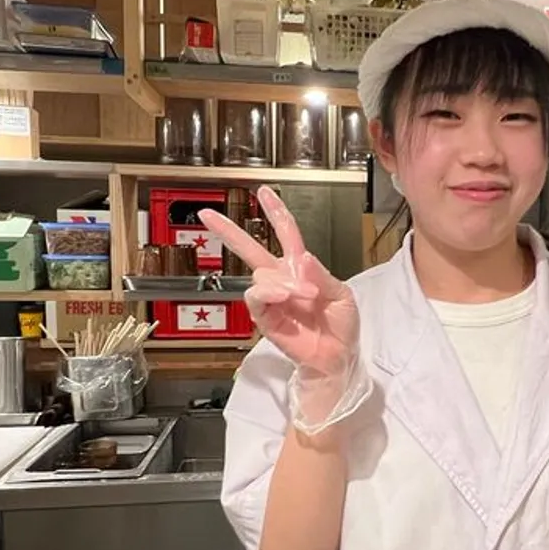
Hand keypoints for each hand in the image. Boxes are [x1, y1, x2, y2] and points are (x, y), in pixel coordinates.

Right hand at [200, 186, 359, 381]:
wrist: (337, 357)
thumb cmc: (341, 327)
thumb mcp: (341, 295)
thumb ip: (322, 275)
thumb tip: (304, 256)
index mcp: (301, 268)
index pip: (286, 234)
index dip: (275, 213)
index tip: (264, 192)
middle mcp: (282, 280)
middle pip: (251, 250)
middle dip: (229, 232)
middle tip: (207, 215)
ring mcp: (272, 299)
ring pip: (261, 276)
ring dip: (283, 280)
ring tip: (304, 292)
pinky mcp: (265, 318)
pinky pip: (257, 298)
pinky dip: (270, 292)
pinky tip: (284, 295)